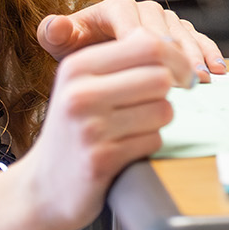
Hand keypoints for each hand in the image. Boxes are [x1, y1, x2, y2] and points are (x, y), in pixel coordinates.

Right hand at [14, 27, 193, 229]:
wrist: (44, 186)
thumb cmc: (74, 130)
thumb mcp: (84, 85)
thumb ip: (122, 61)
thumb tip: (173, 43)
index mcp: (77, 66)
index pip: (147, 44)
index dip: (177, 58)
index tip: (184, 75)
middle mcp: (80, 93)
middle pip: (160, 77)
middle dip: (170, 92)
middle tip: (159, 104)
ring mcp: (90, 128)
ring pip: (163, 110)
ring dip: (159, 121)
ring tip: (136, 128)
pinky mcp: (101, 160)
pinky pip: (154, 140)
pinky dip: (149, 145)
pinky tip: (128, 149)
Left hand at [36, 0, 226, 81]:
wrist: (94, 57)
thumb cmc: (78, 53)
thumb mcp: (62, 46)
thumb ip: (54, 34)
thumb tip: (54, 26)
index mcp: (116, 8)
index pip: (136, 25)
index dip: (147, 48)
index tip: (152, 72)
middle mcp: (143, 10)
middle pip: (165, 30)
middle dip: (175, 56)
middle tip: (185, 81)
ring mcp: (164, 21)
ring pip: (184, 35)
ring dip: (195, 57)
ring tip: (202, 79)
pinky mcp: (179, 32)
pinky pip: (198, 38)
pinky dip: (209, 52)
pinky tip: (217, 70)